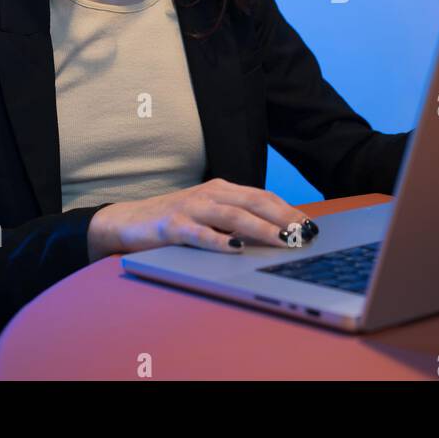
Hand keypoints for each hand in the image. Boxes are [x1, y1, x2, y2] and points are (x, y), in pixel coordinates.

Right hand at [86, 177, 317, 261]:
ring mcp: (191, 208)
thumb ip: (235, 220)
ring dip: (261, 229)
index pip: (263, 196)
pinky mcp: (172, 225)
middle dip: (283, 218)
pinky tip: (235, 248)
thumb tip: (274, 235)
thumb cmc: (174, 221)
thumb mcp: (209, 216)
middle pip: (254, 202)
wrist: (128, 221)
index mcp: (222, 189)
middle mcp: (210, 193)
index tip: (310, 225)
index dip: (288, 209)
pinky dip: (219, 240)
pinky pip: (199, 233)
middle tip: (305, 234)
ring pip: (233, 215)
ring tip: (282, 240)